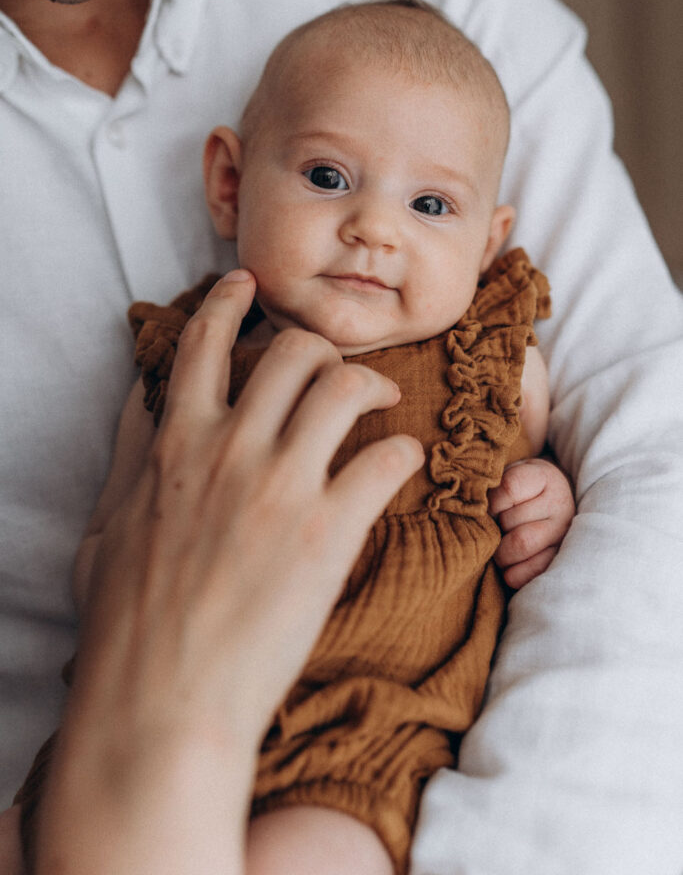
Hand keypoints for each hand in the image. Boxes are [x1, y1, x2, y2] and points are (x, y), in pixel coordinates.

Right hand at [34, 270, 423, 874]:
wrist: (163, 701)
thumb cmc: (127, 623)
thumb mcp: (107, 526)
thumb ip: (131, 454)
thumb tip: (146, 400)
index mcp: (176, 443)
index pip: (207, 343)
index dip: (231, 302)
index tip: (249, 288)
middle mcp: (230, 448)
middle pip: (293, 351)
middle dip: (319, 345)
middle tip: (336, 366)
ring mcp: (281, 485)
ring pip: (345, 386)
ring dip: (373, 384)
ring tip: (386, 401)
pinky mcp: (329, 530)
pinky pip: (388, 457)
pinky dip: (405, 451)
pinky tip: (405, 462)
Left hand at [489, 457, 574, 589]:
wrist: (551, 501)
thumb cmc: (520, 489)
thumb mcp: (509, 475)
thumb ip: (493, 487)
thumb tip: (476, 512)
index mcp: (545, 477)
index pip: (510, 488)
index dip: (492, 501)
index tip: (490, 507)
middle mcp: (559, 504)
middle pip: (512, 521)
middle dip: (494, 529)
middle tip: (493, 530)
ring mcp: (563, 533)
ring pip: (522, 545)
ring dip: (501, 552)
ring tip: (499, 548)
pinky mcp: (561, 558)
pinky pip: (534, 571)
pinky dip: (514, 573)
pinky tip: (509, 566)